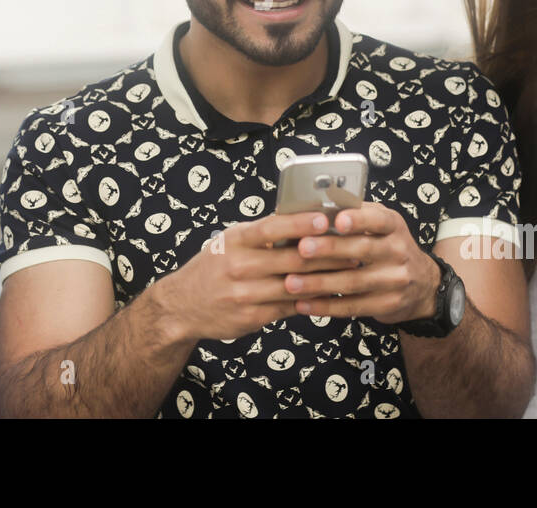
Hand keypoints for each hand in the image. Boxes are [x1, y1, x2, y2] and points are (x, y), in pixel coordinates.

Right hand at [154, 211, 362, 342]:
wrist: (180, 306)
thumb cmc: (212, 267)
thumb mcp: (229, 242)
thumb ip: (261, 234)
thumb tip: (302, 217)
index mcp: (235, 240)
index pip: (271, 228)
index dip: (299, 223)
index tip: (325, 218)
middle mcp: (239, 266)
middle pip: (291, 259)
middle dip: (326, 254)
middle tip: (355, 248)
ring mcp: (245, 294)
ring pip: (295, 285)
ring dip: (326, 279)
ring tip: (351, 271)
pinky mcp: (252, 318)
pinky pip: (289, 307)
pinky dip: (312, 300)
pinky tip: (331, 295)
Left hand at [282, 201, 439, 324]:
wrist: (423, 286)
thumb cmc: (389, 247)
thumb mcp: (382, 225)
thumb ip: (356, 214)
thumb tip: (316, 207)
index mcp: (393, 226)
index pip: (378, 219)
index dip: (359, 219)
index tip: (339, 220)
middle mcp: (398, 251)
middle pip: (362, 249)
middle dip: (329, 249)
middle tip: (302, 248)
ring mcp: (394, 280)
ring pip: (353, 282)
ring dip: (319, 283)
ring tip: (291, 282)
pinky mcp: (386, 305)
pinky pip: (352, 307)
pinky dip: (325, 306)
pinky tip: (303, 304)